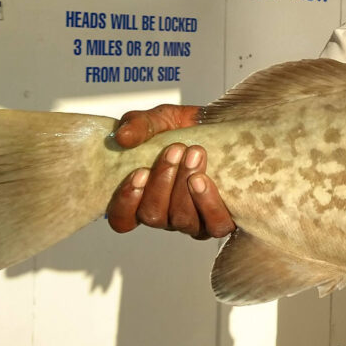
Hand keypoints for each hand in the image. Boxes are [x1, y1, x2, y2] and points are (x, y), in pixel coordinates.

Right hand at [106, 104, 235, 238]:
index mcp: (144, 198)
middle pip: (153, 216)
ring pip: (182, 220)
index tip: (139, 173)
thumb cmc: (186, 128)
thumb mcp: (159, 119)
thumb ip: (138, 125)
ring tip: (194, 155)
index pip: (123, 220)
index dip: (126, 203)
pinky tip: (202, 180)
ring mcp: (194, 221)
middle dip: (162, 183)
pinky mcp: (220, 219)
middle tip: (175, 150)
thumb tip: (123, 136)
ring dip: (184, 187)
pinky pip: (215, 226)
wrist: (223, 126)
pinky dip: (208, 203)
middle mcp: (167, 215)